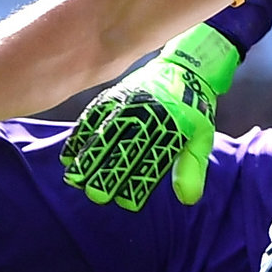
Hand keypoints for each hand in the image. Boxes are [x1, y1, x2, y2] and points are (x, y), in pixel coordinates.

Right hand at [61, 22, 241, 210]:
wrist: (184, 68)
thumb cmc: (194, 110)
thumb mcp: (202, 138)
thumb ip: (192, 167)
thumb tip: (188, 199)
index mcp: (173, 126)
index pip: (153, 160)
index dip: (140, 182)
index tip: (128, 203)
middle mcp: (149, 113)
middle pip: (125, 147)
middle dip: (109, 172)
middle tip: (95, 195)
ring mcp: (129, 102)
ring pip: (105, 133)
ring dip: (89, 157)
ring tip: (75, 179)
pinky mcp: (114, 95)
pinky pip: (93, 116)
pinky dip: (80, 135)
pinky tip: (69, 155)